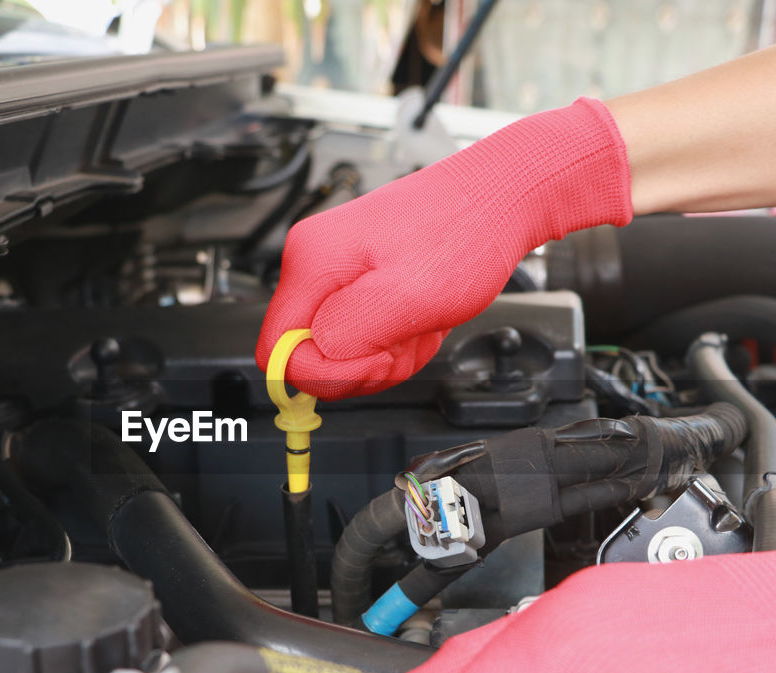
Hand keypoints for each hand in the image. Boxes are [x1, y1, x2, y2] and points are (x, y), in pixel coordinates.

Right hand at [255, 98, 631, 399]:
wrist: (500, 197)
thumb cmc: (466, 233)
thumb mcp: (409, 297)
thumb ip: (349, 334)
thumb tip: (307, 362)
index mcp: (312, 262)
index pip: (276, 353)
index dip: (326, 373)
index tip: (375, 358)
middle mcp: (313, 263)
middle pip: (309, 356)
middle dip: (362, 364)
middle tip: (406, 339)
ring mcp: (335, 271)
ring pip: (339, 351)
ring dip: (386, 353)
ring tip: (420, 323)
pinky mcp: (357, 279)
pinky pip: (361, 335)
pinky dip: (394, 339)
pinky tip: (420, 317)